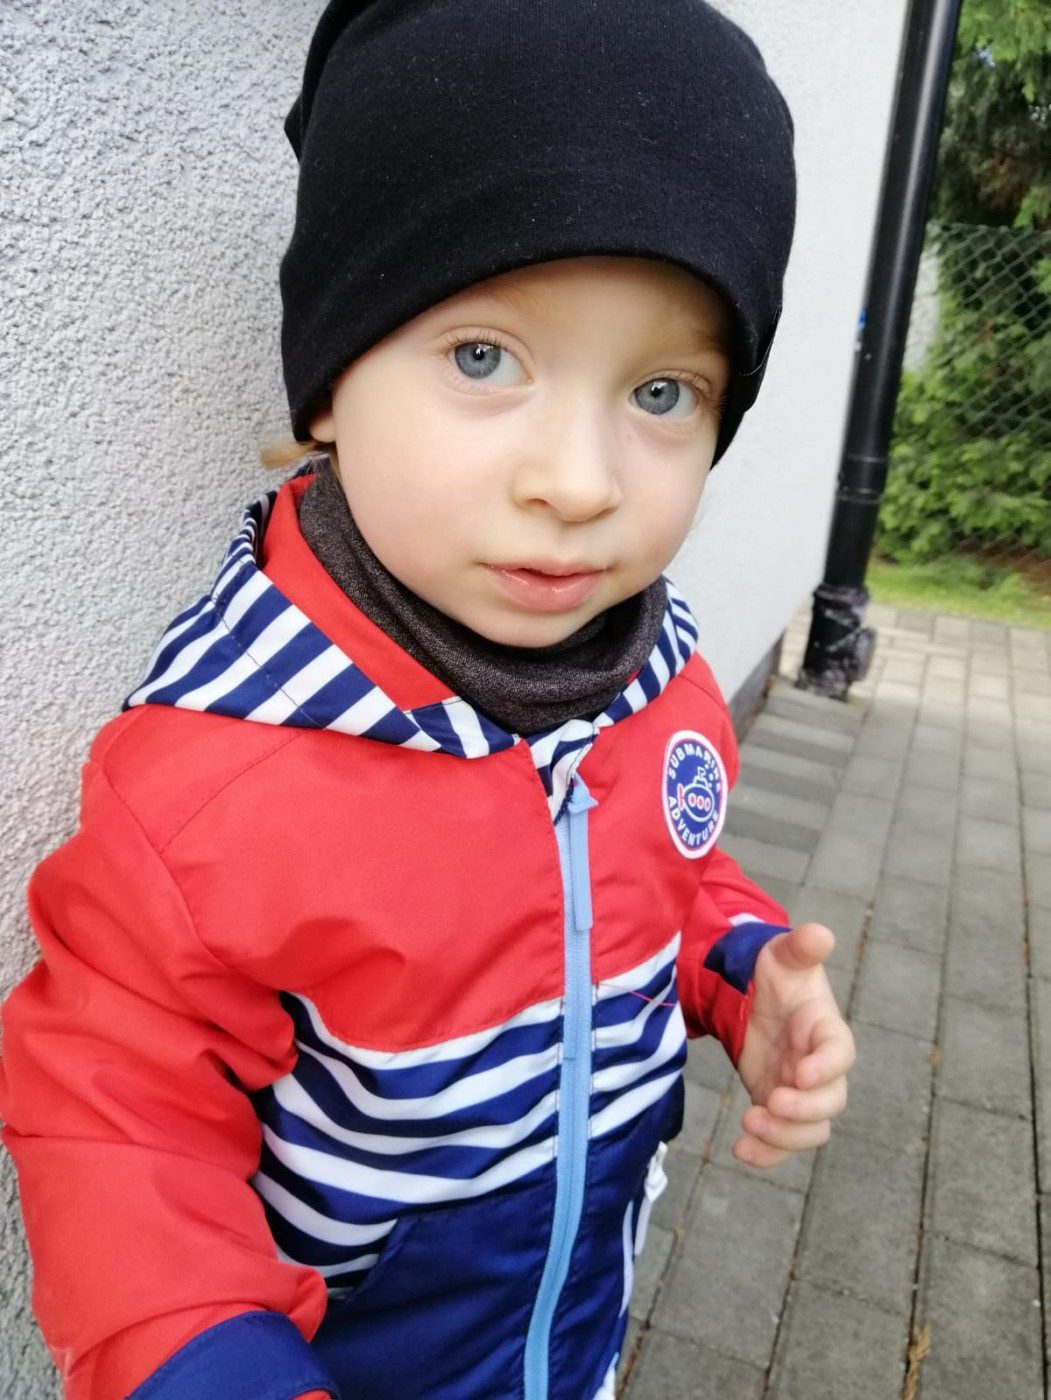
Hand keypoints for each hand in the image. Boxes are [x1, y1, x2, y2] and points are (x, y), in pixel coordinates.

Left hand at [733, 922, 854, 1167]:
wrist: (755, 996)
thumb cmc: (777, 974)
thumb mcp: (784, 956)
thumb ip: (800, 947)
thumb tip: (818, 933)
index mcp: (828, 1031)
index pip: (840, 1055)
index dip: (826, 1067)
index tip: (800, 1073)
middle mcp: (821, 1068)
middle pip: (831, 1103)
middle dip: (804, 1110)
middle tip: (769, 1102)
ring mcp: (801, 1093)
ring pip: (810, 1130)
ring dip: (784, 1137)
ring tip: (749, 1125)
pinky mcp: (777, 1108)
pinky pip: (782, 1143)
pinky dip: (767, 1155)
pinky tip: (741, 1153)